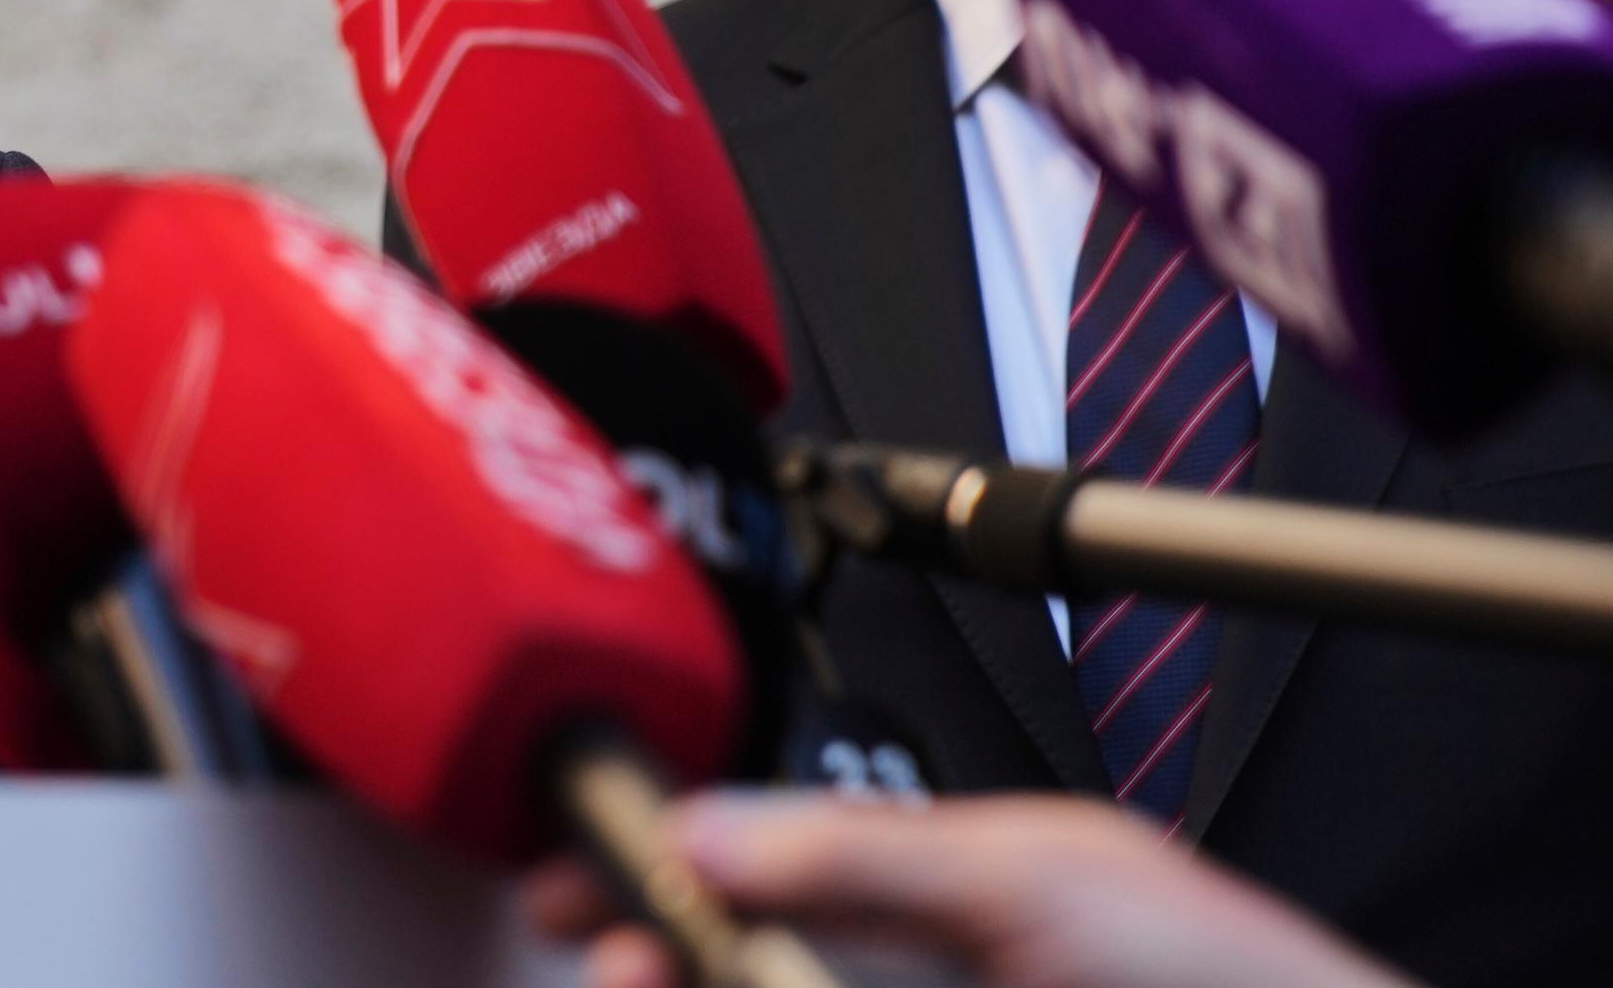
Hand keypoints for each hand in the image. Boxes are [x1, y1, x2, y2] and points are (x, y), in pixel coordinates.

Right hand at [520, 791, 1412, 987]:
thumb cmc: (1225, 978)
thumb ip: (860, 849)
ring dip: (685, 979)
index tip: (574, 886)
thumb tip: (705, 828)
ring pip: (759, 987)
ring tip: (644, 979)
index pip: (757, 864)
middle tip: (606, 956)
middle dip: (651, 947)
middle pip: (734, 955)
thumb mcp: (1029, 876)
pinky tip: (713, 986)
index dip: (656, 867)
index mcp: (934, 886)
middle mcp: (912, 969)